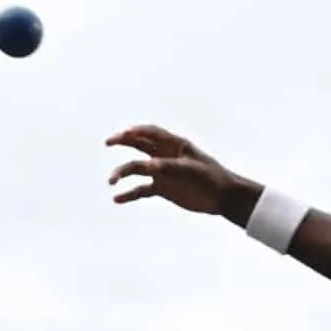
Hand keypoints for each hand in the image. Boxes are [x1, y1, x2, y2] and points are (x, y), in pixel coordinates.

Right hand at [106, 125, 248, 219]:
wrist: (222, 197)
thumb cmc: (210, 178)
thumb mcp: (191, 170)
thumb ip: (169, 166)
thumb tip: (148, 166)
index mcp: (174, 144)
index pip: (151, 132)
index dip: (136, 131)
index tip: (123, 134)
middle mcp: (165, 156)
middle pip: (139, 144)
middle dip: (123, 141)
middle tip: (108, 142)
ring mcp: (162, 172)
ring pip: (137, 169)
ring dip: (123, 172)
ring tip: (111, 181)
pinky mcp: (162, 189)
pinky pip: (141, 190)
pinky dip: (129, 194)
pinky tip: (117, 199)